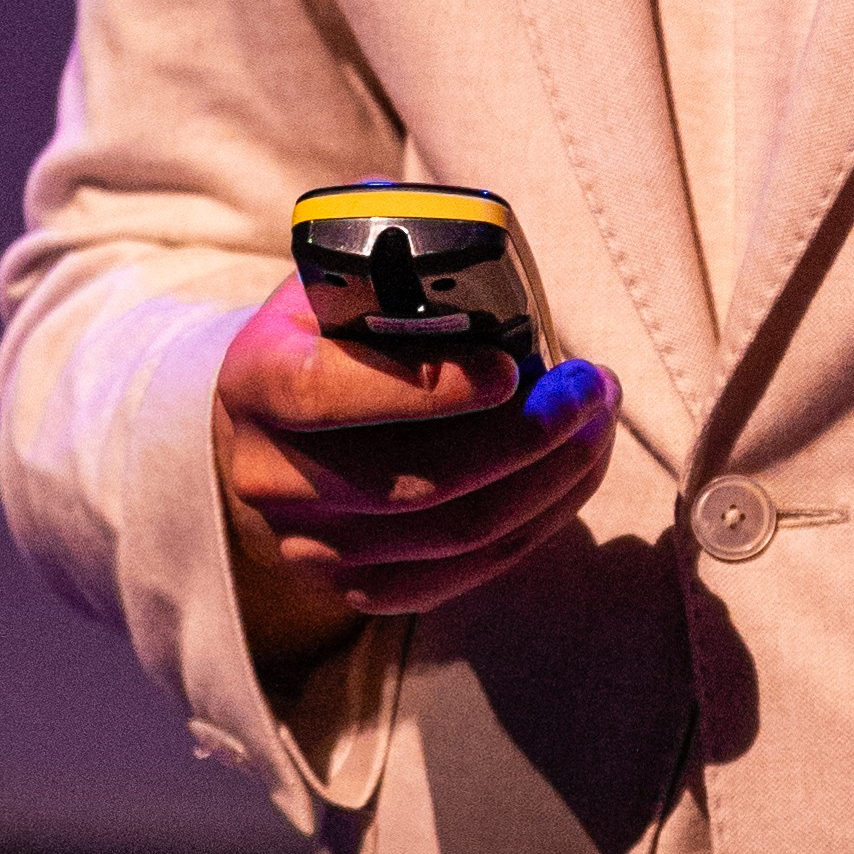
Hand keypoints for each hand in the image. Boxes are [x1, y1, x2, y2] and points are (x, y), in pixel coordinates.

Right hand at [211, 293, 620, 684]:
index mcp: (256, 380)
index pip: (327, 393)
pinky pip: (467, 570)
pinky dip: (537, 521)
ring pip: (456, 532)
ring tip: (598, 423)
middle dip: (528, 436)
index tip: (510, 368)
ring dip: (552, 478)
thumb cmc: (332, 334)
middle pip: (415, 482)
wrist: (277, 424)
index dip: (424, 389)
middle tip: (593, 388)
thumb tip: (481, 266)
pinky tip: (572, 473)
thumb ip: (396, 270)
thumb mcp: (341, 282)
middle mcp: (268, 474)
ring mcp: (309, 545)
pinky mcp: (355, 587)